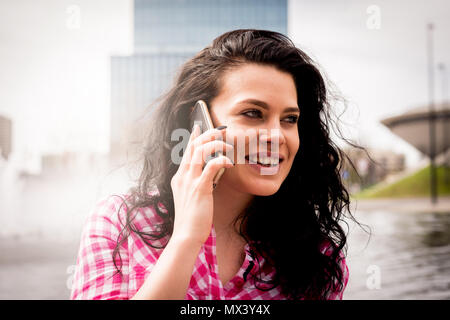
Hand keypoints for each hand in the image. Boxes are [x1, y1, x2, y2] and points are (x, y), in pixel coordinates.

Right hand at [170, 124, 233, 244]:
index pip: (186, 151)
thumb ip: (196, 182)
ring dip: (215, 143)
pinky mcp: (200, 188)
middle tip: (221, 130)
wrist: (186, 235)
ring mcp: (189, 181)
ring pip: (200, 152)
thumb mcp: (190, 196)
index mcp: (179, 177)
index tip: (200, 126)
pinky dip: (221, 160)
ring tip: (227, 143)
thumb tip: (209, 172)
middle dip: (208, 134)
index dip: (194, 137)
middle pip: (194, 146)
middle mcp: (182, 176)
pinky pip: (211, 167)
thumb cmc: (191, 219)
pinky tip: (230, 162)